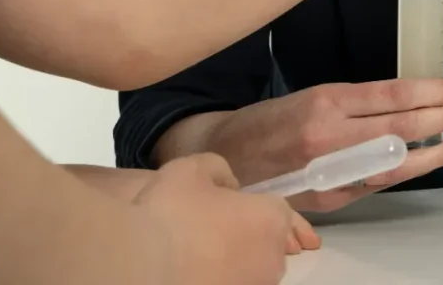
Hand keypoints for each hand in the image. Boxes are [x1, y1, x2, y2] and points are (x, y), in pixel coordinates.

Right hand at [131, 153, 293, 283]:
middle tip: (235, 238)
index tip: (302, 237)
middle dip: (260, 241)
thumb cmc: (170, 212)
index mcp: (270, 219)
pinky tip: (203, 273)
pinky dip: (226, 279)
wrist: (140, 264)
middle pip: (272, 247)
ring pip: (255, 272)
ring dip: (243, 264)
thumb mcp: (193, 169)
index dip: (292, 223)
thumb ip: (220, 171)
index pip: (286, 218)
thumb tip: (229, 188)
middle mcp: (270, 259)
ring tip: (215, 257)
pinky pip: (237, 284)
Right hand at [200, 79, 442, 213]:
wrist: (221, 156)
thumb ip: (355, 105)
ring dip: (435, 151)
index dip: (429, 92)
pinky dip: (407, 171)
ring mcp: (331, 171)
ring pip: (395, 163)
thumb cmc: (268, 121)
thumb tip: (406, 103)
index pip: (391, 95)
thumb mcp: (310, 97)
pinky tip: (429, 160)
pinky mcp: (329, 197)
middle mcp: (330, 135)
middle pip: (401, 129)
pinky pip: (377, 183)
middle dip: (441, 117)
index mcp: (326, 102)